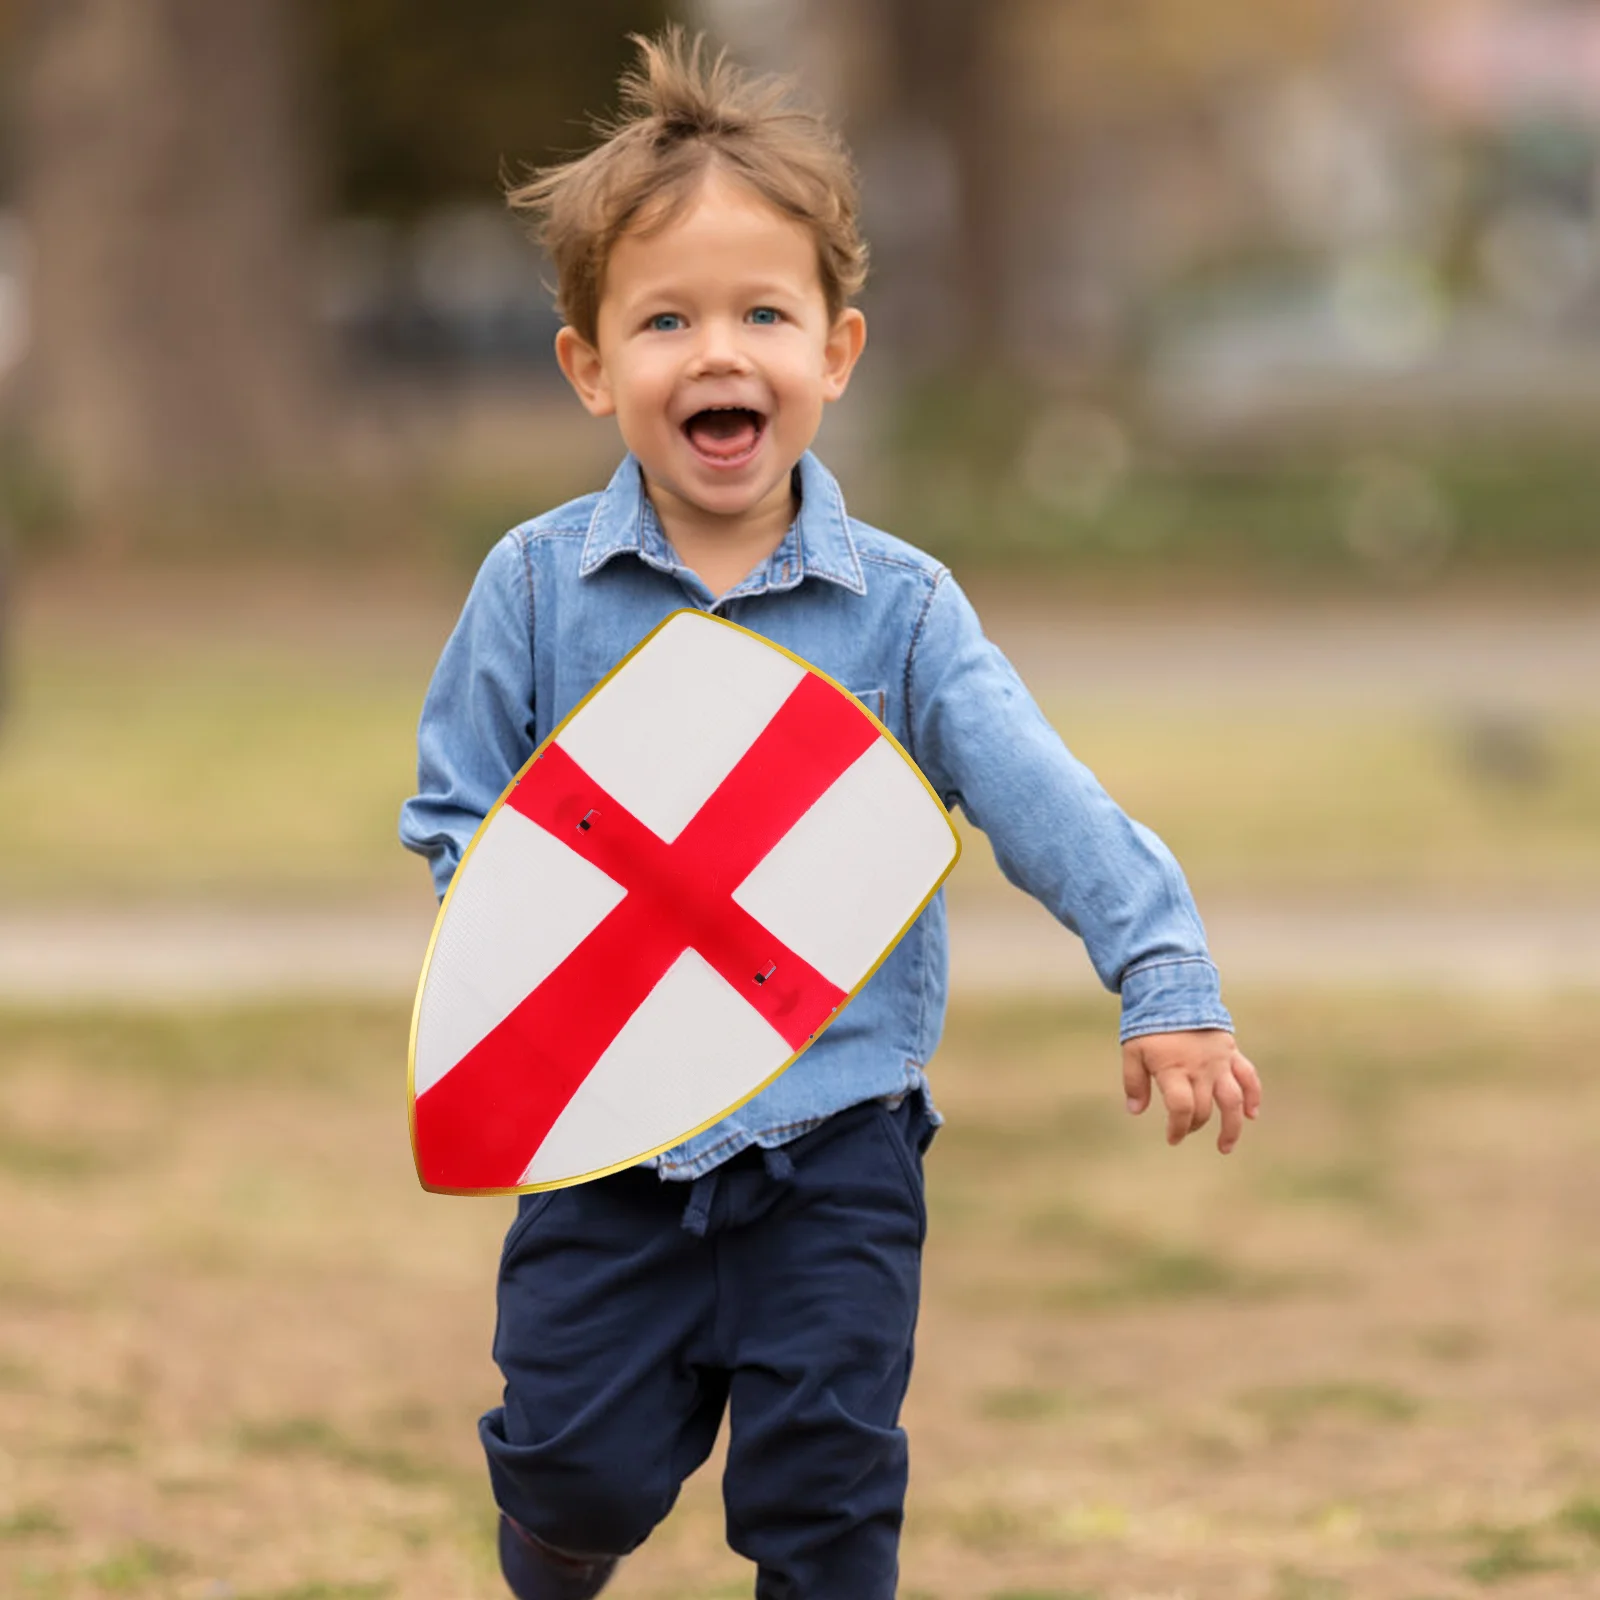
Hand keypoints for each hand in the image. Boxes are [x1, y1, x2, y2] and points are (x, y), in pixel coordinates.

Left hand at [1122, 1029, 1261, 1152]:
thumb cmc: (1149, 1025)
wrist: (1174, 992)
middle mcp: (1200, 1068)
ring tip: (1225, 1147)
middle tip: (1184, 1131)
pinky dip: (1253, 1096)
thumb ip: (1133, 1082)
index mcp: (1174, 1068)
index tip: (1172, 1138)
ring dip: (1232, 1126)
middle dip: (1194, 1126)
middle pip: (1204, 1108)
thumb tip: (1135, 1111)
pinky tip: (1252, 1114)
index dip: (1177, 1128)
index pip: (1181, 1107)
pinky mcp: (1231, 1052)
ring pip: (1234, 1100)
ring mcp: (1218, 1062)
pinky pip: (1248, 1077)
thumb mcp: (1132, 1051)